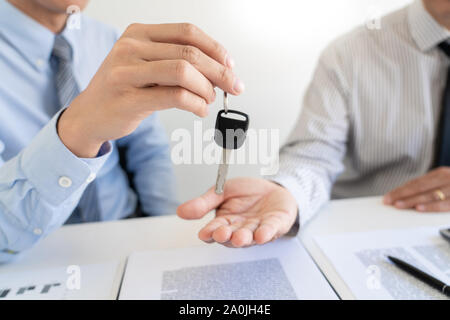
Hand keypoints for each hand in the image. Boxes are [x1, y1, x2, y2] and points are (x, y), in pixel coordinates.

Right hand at [58, 23, 243, 157]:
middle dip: (219, 71)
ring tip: (210, 100)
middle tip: (233, 86)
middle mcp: (131, 47)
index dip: (215, 48)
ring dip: (206, 88)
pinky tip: (200, 110)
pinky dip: (196, 104)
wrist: (88, 115)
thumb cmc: (122, 90)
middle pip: (189, 53)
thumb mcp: (144, 65)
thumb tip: (218, 70)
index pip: (187, 32)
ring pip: (183, 72)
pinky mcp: (128, 99)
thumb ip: (174, 61)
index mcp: (138, 33)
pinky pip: (175, 96)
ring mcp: (126, 72)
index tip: (230, 64)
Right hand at [177, 178, 298, 246]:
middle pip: (231, 237)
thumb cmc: (246, 193)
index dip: (210, 233)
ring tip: (240, 237)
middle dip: (227, 236)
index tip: (204, 234)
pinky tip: (261, 234)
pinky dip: (266, 233)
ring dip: (244, 238)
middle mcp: (240, 229)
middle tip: (222, 234)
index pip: (215, 230)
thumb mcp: (221, 192)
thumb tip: (181, 211)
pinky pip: (271, 230)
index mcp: (225, 222)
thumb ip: (204, 203)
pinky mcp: (276, 225)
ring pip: (250, 237)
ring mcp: (258, 228)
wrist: (271, 188)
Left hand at [384, 167, 449, 211]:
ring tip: (398, 205)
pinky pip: (444, 204)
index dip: (400, 190)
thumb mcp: (444, 183)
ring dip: (412, 200)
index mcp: (440, 174)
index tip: (387, 197)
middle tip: (388, 201)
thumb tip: (405, 197)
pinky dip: (431, 206)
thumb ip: (428, 188)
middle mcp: (446, 178)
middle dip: (402, 194)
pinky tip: (419, 208)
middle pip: (420, 187)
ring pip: (429, 195)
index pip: (416, 183)